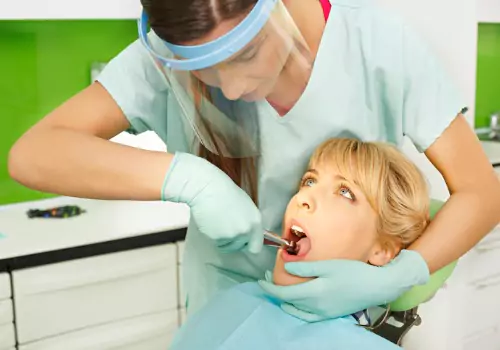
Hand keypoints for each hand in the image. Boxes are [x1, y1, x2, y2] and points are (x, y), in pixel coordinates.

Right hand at [162, 152, 262, 252]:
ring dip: (221, 239)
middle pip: (240, 248)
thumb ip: (248, 222)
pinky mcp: (218, 238)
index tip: (243, 244)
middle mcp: (246, 231)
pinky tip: (210, 221)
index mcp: (256, 222)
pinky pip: (215, 243)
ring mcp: (232, 236)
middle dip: (233, 242)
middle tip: (225, 228)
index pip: (256, 246)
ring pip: (226, 247)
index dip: (248, 246)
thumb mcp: (245, 206)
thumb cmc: (224, 192)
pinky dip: (212, 236)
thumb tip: (246, 235)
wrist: (207, 188)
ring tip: (217, 222)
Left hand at [258, 250, 429, 321]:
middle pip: (288, 302)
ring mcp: (323, 313)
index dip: (269, 288)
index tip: (261, 279)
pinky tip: (296, 304)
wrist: (376, 286)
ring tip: (280, 288)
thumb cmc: (353, 272)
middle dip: (275, 291)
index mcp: (314, 293)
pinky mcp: (330, 314)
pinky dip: (297, 310)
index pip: (283, 294)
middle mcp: (316, 307)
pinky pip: (308, 317)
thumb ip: (305, 269)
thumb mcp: (328, 266)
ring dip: (285, 300)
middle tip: (270, 278)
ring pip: (296, 310)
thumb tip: (286, 269)